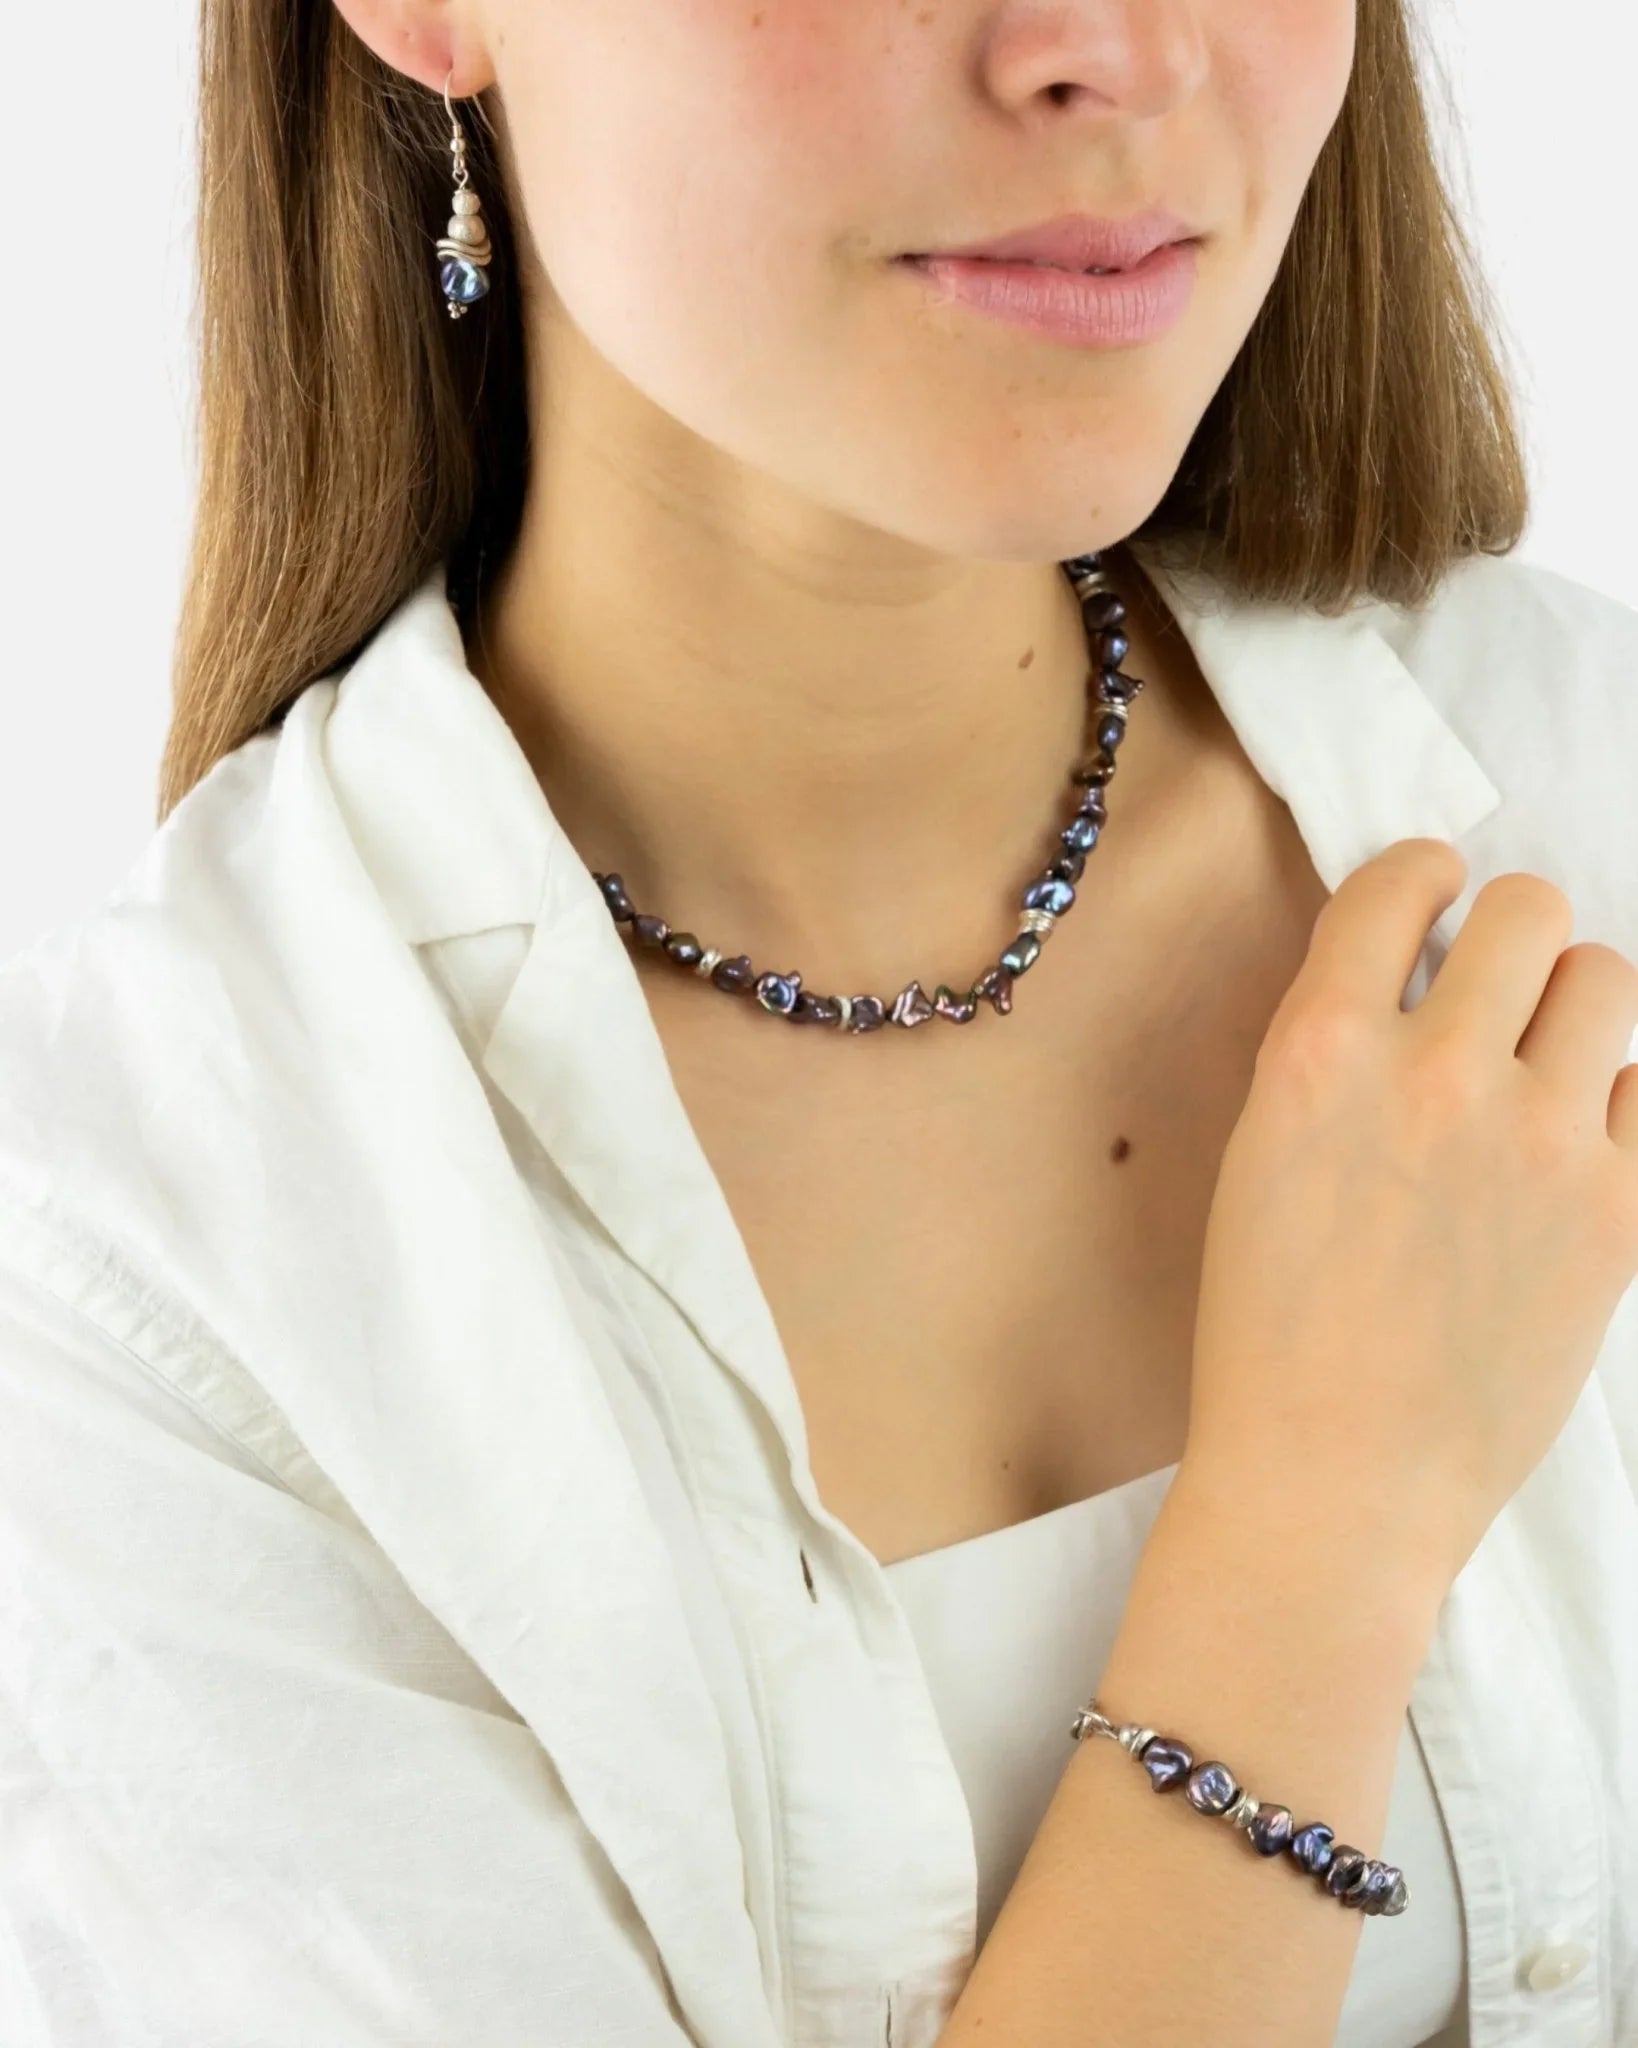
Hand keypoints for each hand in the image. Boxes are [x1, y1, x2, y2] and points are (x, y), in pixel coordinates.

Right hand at [1180, 837, 1637, 1590]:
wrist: (1334, 1481)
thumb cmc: (1269, 1334)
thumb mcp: (1261, 1159)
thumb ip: (1335, 1057)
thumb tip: (1415, 983)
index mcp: (1321, 1054)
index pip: (1398, 884)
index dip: (1423, 878)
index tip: (1434, 899)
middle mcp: (1433, 1074)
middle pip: (1529, 911)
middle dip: (1510, 936)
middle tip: (1493, 993)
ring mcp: (1539, 1142)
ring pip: (1608, 980)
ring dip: (1574, 1005)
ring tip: (1544, 1063)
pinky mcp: (1617, 1214)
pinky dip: (1617, 1104)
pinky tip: (1574, 1148)